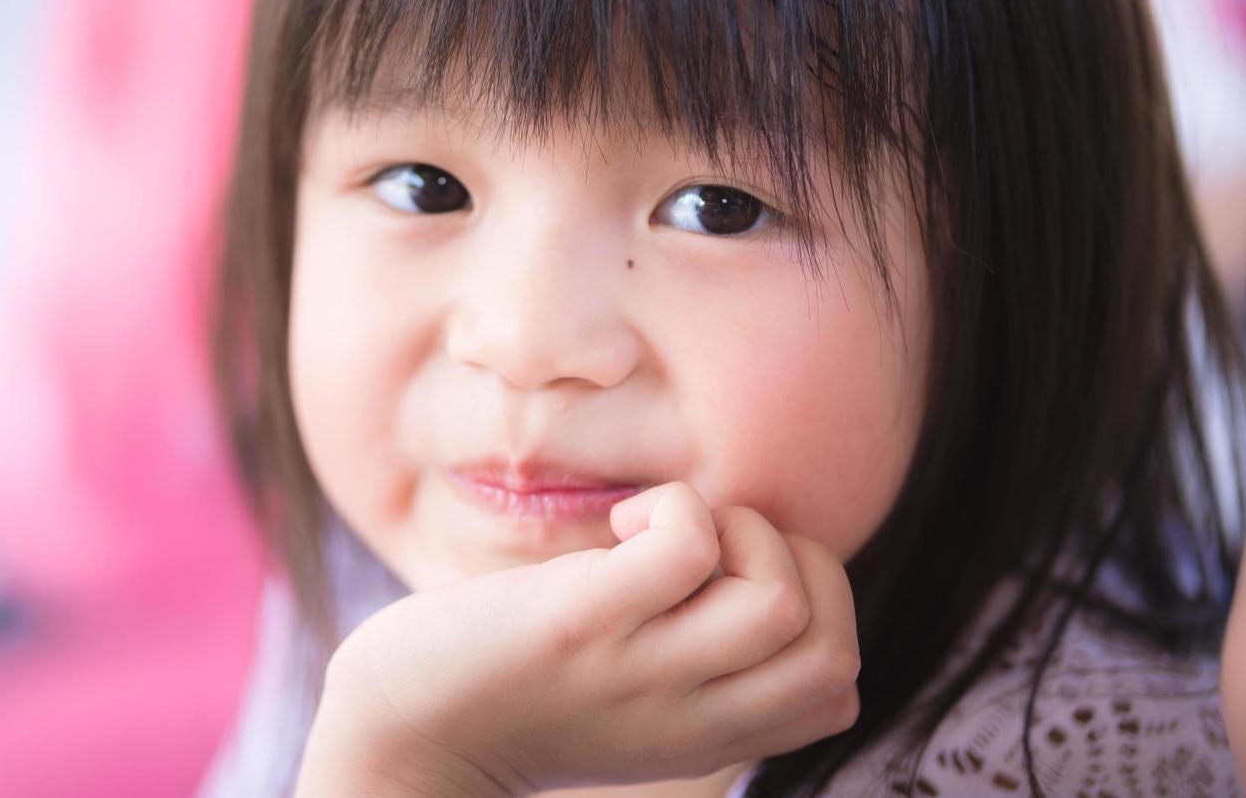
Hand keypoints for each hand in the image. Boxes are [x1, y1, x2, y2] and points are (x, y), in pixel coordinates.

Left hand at [302, 482, 860, 795]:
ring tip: (661, 534)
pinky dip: (675, 509)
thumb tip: (742, 554)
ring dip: (741, 532)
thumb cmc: (517, 693)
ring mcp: (640, 671)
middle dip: (803, 567)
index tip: (736, 583)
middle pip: (831, 651)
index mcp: (710, 735)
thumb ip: (699, 663)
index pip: (839, 691)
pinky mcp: (582, 623)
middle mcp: (690, 716)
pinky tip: (620, 528)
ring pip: (779, 601)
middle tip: (714, 550)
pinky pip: (687, 548)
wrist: (407, 736)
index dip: (819, 613)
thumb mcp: (635, 702)